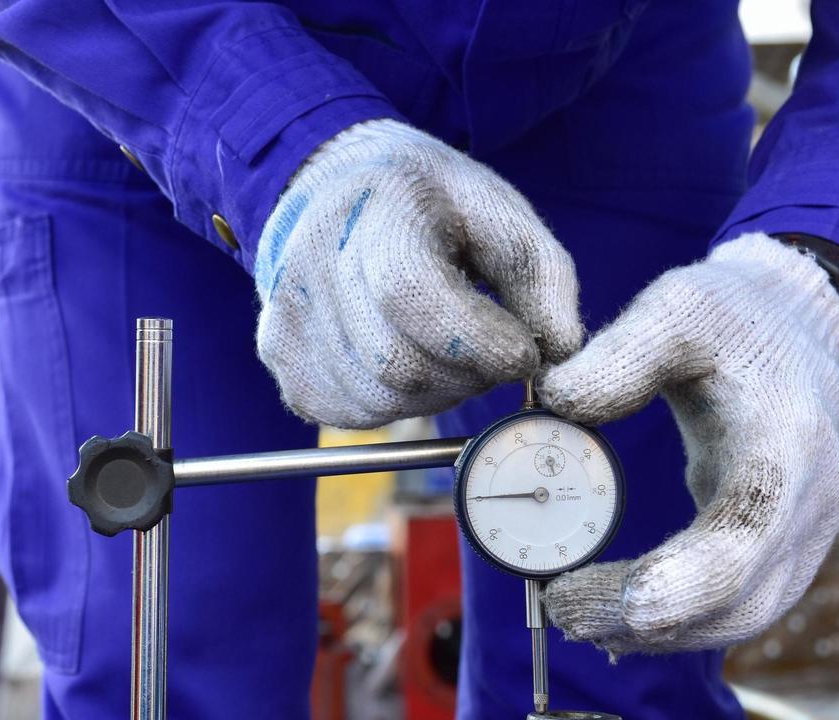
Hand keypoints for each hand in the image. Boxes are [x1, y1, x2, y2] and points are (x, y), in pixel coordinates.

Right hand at [254, 118, 581, 428]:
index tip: (524, 353)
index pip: (413, 298)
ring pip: (377, 400)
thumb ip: (541, 277)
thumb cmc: (426, 203)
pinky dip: (394, 405)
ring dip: (433, 395)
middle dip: (466, 376)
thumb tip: (559, 353)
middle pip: (398, 366)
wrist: (331, 187)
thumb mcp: (496, 211)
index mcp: (373, 212)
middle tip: (491, 355)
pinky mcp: (279, 356)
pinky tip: (408, 364)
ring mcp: (286, 315)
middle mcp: (312, 265)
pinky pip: (349, 414)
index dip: (480, 342)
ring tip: (448, 355)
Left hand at [539, 233, 838, 652]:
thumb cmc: (732, 317)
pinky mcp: (783, 549)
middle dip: (645, 623)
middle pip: (738, 602)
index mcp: (786, 448)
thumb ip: (618, 355)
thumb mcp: (676, 309)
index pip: (738, 545)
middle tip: (559, 608)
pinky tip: (611, 620)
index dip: (663, 585)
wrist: (794, 329)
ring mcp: (804, 535)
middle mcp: (810, 505)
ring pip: (739, 619)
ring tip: (573, 616)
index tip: (575, 589)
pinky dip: (676, 624)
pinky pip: (736, 607)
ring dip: (656, 633)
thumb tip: (554, 402)